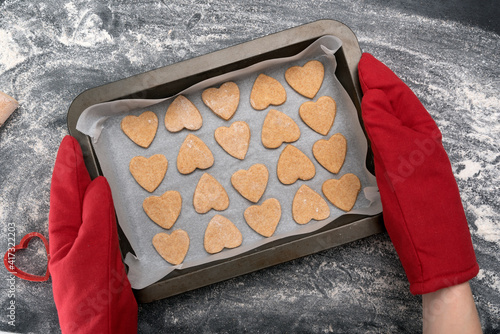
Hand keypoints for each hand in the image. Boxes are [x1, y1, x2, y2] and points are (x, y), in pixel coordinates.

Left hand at [49, 136, 137, 332]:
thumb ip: (95, 214)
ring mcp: (84, 245)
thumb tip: (96, 184)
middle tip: (76, 149)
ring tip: (88, 167)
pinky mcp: (100, 253)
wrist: (101, 326)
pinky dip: (101, 205)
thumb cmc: (92, 291)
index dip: (67, 166)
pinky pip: (99, 221)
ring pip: (84, 207)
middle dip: (71, 172)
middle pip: (70, 197)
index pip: (63, 190)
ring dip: (84, 186)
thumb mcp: (93, 248)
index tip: (69, 143)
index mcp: (63, 232)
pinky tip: (106, 201)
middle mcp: (71, 235)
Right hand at [357, 53, 478, 294]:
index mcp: (422, 133)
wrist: (432, 248)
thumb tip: (371, 96)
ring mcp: (410, 157)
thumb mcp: (400, 163)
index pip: (398, 95)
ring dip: (375, 107)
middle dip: (378, 87)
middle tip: (357, 74)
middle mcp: (418, 141)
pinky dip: (373, 130)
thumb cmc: (419, 206)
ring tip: (357, 95)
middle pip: (396, 106)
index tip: (361, 62)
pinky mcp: (402, 173)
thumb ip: (385, 128)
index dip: (380, 77)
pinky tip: (364, 132)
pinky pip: (386, 142)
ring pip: (391, 123)